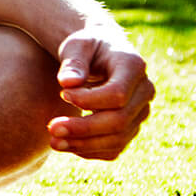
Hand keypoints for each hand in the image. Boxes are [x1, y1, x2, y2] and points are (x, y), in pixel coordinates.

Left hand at [48, 28, 154, 160]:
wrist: (102, 54)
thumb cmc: (87, 47)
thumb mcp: (77, 45)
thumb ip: (74, 62)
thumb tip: (68, 82)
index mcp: (134, 66)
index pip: (118, 95)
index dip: (89, 100)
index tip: (63, 93)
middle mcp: (144, 91)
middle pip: (119, 121)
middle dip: (83, 128)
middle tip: (51, 128)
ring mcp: (140, 112)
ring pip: (118, 139)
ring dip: (84, 144)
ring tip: (54, 142)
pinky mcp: (131, 127)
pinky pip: (115, 148)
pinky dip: (90, 151)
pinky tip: (67, 145)